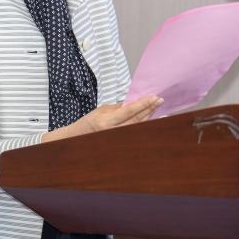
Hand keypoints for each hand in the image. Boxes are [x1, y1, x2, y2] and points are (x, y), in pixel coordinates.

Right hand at [42, 95, 162, 141]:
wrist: (79, 138)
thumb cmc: (90, 122)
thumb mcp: (102, 110)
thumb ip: (119, 107)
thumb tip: (135, 103)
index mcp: (107, 122)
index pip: (129, 111)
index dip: (143, 104)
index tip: (154, 97)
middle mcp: (114, 131)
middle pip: (137, 119)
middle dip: (149, 108)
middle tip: (159, 100)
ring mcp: (118, 138)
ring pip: (138, 125)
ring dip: (150, 115)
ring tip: (158, 106)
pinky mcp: (121, 141)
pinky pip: (135, 130)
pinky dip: (144, 123)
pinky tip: (153, 118)